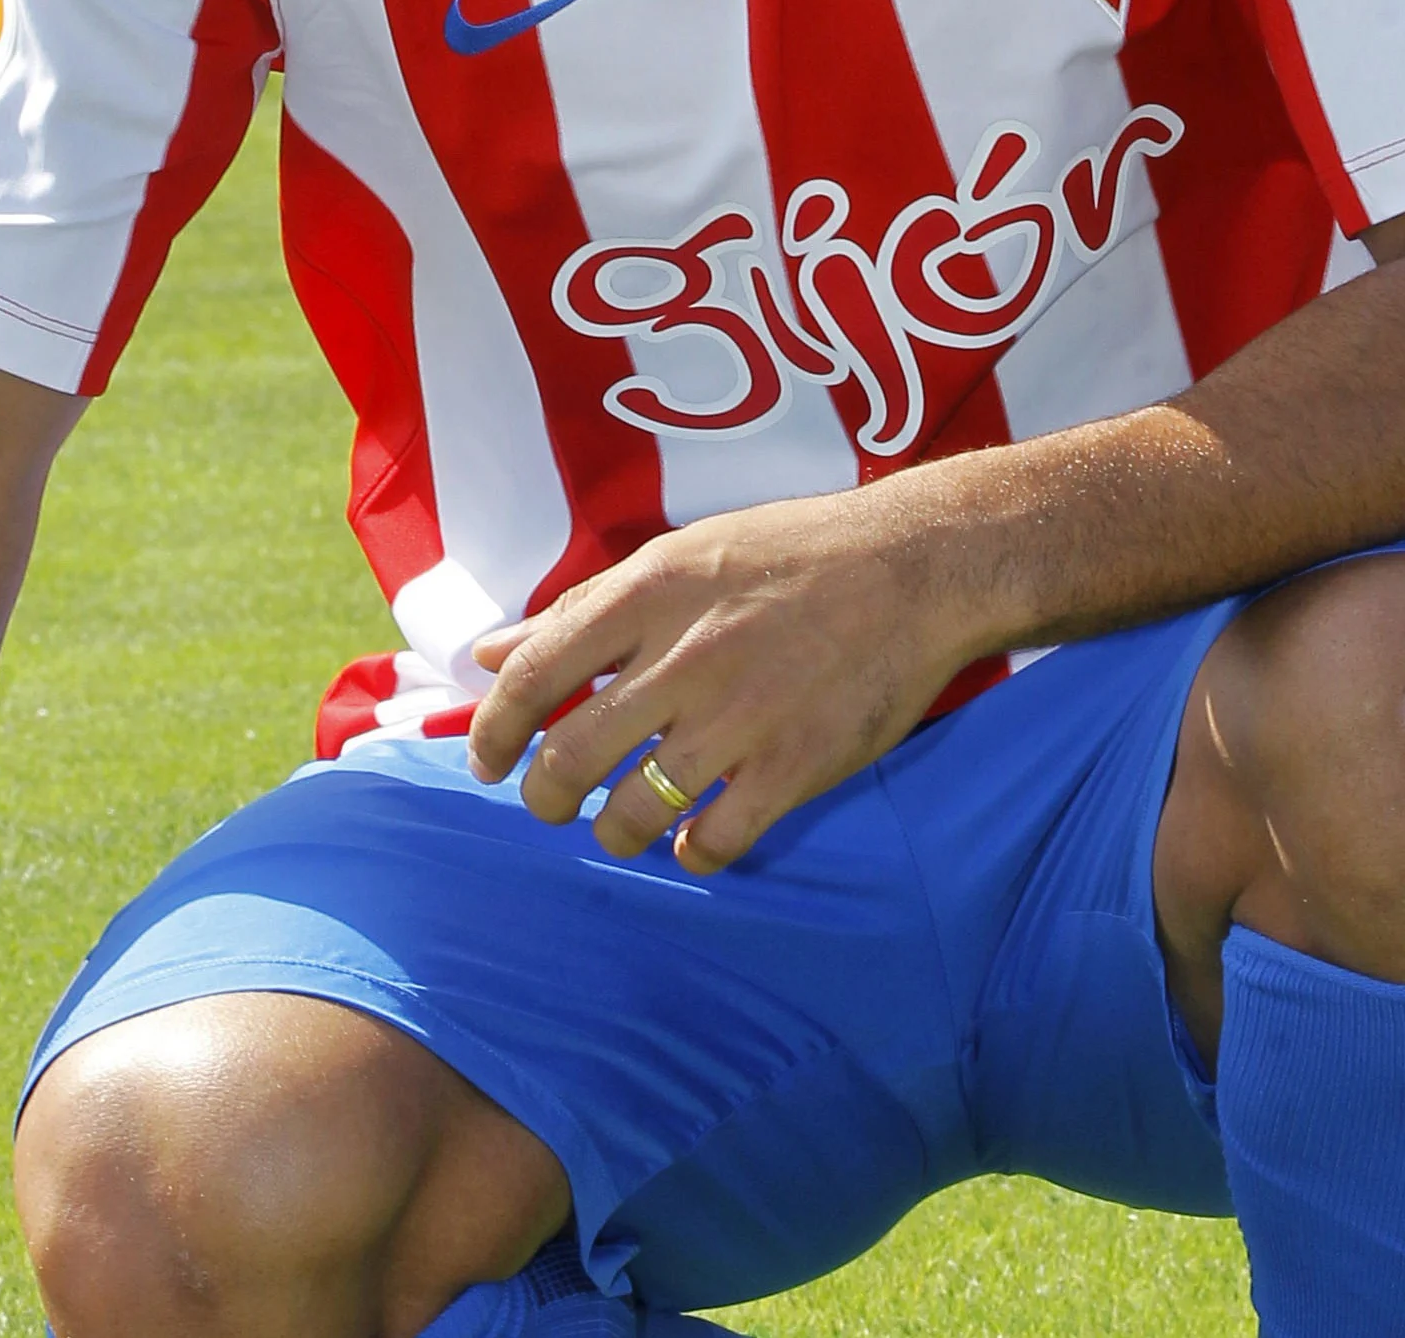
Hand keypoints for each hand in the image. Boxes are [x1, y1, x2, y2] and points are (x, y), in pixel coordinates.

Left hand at [466, 488, 996, 871]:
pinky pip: (716, 840)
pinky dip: (692, 852)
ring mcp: (740, 719)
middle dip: (543, 798)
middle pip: (570, 761)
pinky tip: (696, 839)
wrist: (917, 568)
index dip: (494, 730)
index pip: (532, 677)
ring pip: (632, 815)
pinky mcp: (795, 766)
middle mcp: (682, 660)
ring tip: (621, 827)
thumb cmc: (794, 552)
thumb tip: (490, 651)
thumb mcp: (679, 555)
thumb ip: (583, 607)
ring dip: (612, 834)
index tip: (487, 759)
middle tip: (551, 804)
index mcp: (646, 596)